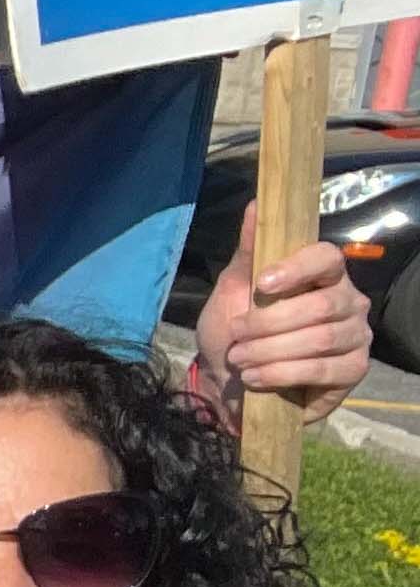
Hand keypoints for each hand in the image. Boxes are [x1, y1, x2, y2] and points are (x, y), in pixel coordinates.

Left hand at [195, 233, 374, 426]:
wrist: (230, 381)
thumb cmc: (234, 330)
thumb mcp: (233, 288)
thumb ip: (249, 251)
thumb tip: (257, 205)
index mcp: (323, 275)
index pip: (327, 258)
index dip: (297, 268)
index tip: (262, 283)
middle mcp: (348, 301)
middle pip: (320, 304)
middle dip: (269, 322)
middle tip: (236, 333)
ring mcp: (356, 336)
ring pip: (320, 338)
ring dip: (270, 350)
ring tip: (240, 358)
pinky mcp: (354, 369)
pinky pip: (322, 369)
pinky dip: (281, 373)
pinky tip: (255, 378)